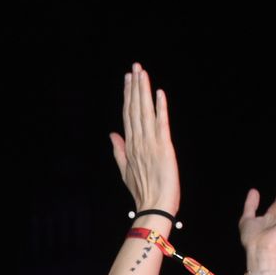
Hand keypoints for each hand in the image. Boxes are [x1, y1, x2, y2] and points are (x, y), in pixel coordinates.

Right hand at [108, 63, 179, 214]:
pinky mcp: (164, 148)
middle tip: (135, 66)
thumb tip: (111, 134)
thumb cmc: (143, 192)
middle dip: (135, 86)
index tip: (128, 78)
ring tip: (142, 73)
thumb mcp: (126, 171)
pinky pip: (161, 124)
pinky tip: (159, 93)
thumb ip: (118, 151)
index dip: (128, 95)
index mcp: (130, 146)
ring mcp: (150, 144)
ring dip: (144, 91)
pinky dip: (161, 108)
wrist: (155, 207)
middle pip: (134, 109)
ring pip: (145, 112)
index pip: (128, 115)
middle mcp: (138, 142)